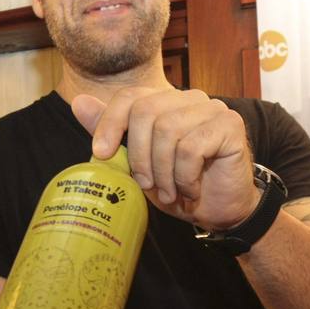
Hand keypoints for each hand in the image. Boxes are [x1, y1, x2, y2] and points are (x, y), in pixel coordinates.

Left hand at [71, 87, 259, 229]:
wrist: (221, 211)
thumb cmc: (179, 186)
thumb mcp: (139, 163)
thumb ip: (113, 132)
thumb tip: (79, 102)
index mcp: (166, 102)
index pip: (130, 97)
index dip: (111, 122)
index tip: (102, 154)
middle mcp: (190, 98)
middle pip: (146, 112)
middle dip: (139, 156)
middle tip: (146, 185)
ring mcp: (212, 108)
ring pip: (168, 131)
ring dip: (164, 172)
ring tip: (169, 194)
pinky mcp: (230, 125)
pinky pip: (192, 148)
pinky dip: (184, 177)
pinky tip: (190, 190)